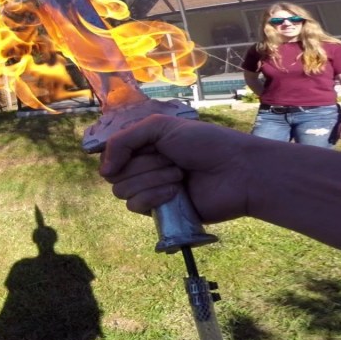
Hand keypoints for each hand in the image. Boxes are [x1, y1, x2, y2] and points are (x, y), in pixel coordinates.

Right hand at [98, 115, 253, 222]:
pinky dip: (154, 196)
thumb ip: (123, 141)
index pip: (109, 155)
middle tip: (171, 160)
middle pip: (114, 175)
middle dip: (143, 166)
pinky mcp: (160, 211)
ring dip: (152, 179)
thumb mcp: (159, 127)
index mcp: (143, 148)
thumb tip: (104, 171)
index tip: (138, 148)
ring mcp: (151, 191)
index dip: (118, 154)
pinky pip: (136, 206)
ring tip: (179, 175)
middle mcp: (143, 169)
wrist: (236, 171)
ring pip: (122, 191)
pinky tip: (176, 191)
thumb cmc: (204, 143)